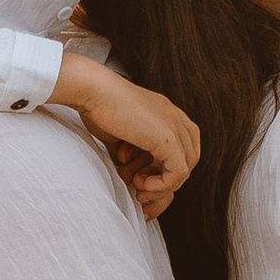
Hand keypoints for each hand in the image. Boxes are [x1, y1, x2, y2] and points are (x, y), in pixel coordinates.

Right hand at [52, 49, 201, 216]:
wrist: (92, 90)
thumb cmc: (98, 108)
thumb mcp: (121, 135)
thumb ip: (133, 153)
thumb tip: (133, 178)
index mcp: (167, 114)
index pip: (182, 150)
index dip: (164, 171)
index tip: (137, 180)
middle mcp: (176, 118)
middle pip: (187, 160)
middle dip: (164, 181)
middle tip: (138, 188)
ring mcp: (174, 126)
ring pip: (185, 169)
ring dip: (161, 186)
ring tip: (136, 186)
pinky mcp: (168, 137)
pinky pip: (178, 172)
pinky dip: (161, 185)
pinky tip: (140, 183)